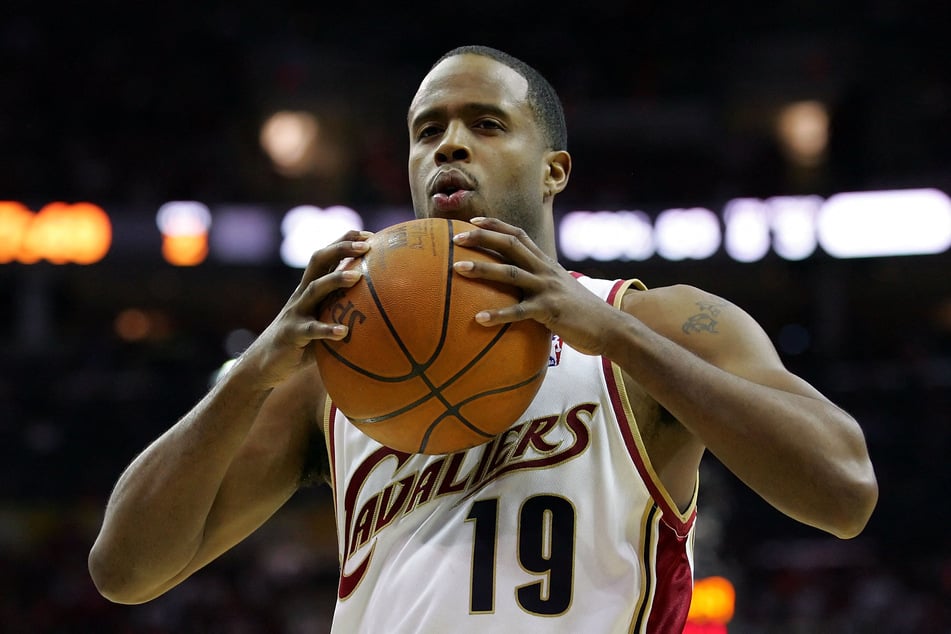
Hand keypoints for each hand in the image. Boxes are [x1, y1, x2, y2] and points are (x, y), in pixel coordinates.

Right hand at [240, 230, 370, 386]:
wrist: (266, 363)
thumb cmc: (304, 342)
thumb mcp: (323, 321)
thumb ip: (343, 312)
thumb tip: (383, 312)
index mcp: (311, 287)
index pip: (327, 256)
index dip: (345, 241)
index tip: (370, 234)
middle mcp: (302, 294)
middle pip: (319, 261)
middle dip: (341, 248)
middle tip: (366, 245)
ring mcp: (296, 312)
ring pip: (315, 289)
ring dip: (336, 280)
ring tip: (357, 276)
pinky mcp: (292, 334)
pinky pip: (310, 330)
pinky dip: (326, 329)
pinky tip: (343, 331)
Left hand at [451, 217, 617, 355]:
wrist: (610, 327)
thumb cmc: (581, 314)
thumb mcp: (559, 291)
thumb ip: (539, 286)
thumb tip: (517, 292)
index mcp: (546, 264)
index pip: (519, 235)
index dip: (496, 225)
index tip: (473, 221)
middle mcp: (545, 270)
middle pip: (510, 245)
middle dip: (482, 238)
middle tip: (455, 238)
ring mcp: (548, 288)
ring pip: (510, 273)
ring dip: (483, 268)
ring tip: (458, 269)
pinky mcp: (550, 310)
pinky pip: (519, 311)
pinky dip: (498, 314)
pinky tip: (478, 318)